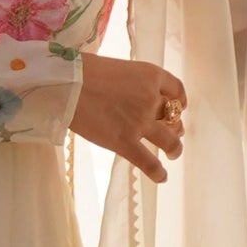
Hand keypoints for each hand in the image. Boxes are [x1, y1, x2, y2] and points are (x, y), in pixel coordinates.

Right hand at [71, 50, 185, 182]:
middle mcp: (151, 98)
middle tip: (173, 132)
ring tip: (172, 153)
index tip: (178, 107)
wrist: (65, 84)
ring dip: (174, 148)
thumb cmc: (83, 71)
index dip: (180, 101)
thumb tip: (131, 100)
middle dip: (175, 125)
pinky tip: (161, 177)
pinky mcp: (125, 142)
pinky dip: (158, 172)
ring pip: (170, 141)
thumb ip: (131, 84)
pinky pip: (149, 162)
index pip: (177, 90)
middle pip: (174, 116)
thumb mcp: (118, 68)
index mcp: (150, 75)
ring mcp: (140, 122)